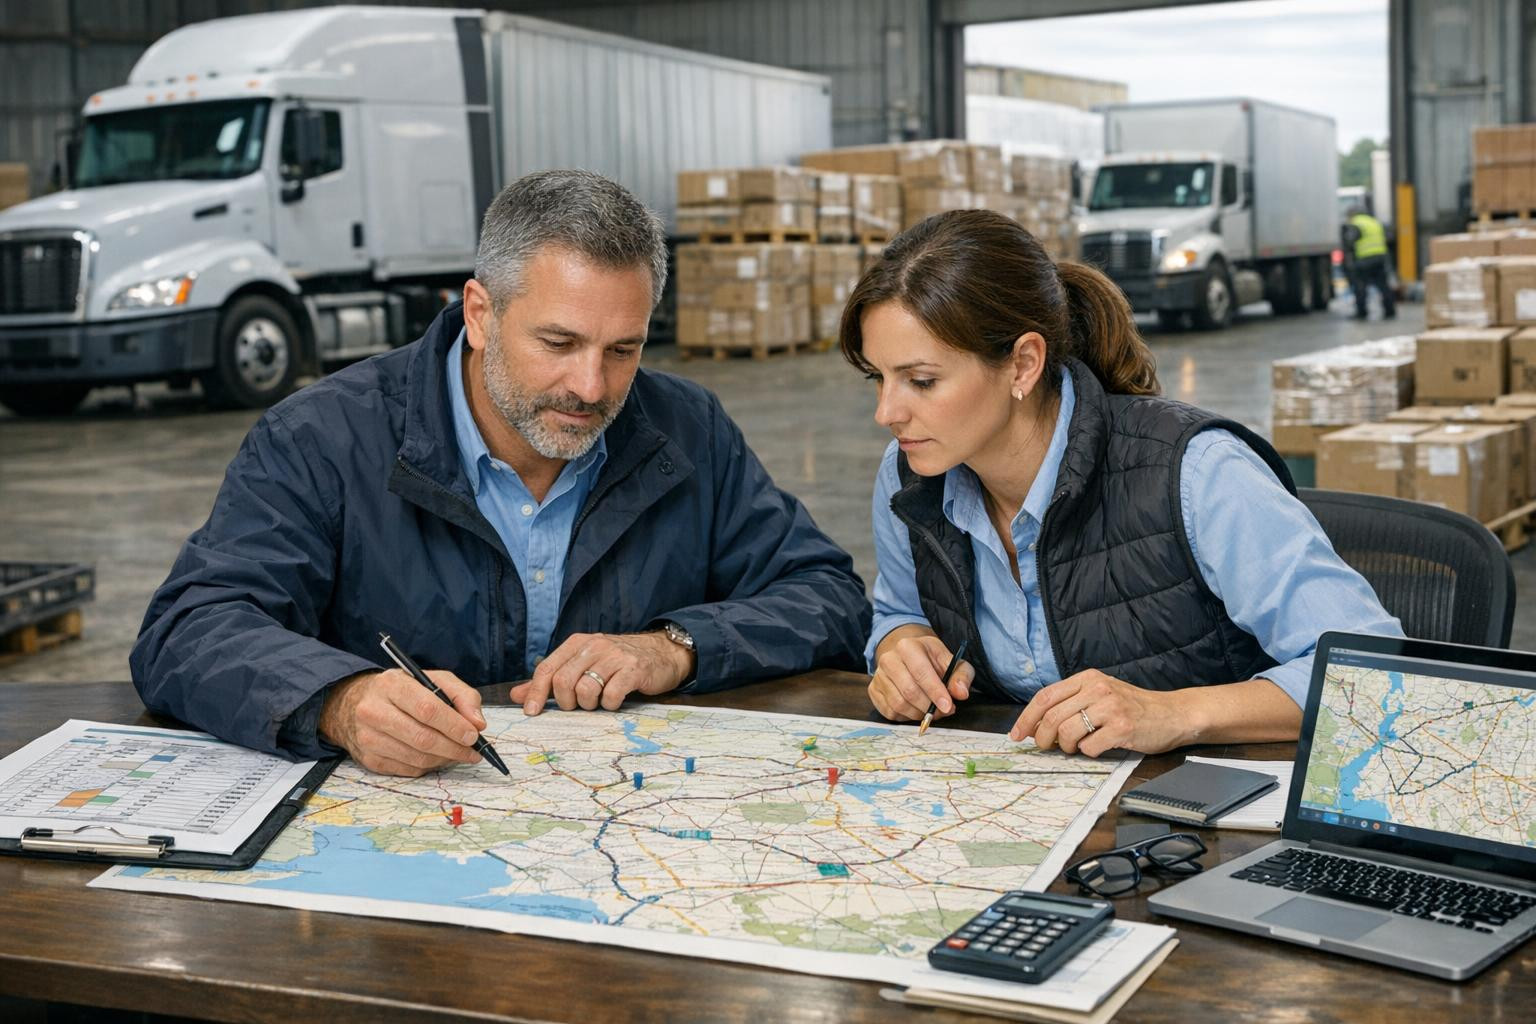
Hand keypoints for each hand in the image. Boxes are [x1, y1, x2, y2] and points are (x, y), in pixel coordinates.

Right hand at [317, 669, 486, 776]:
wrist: (355, 703)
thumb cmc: (403, 690)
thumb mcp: (433, 680)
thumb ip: (462, 696)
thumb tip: (477, 724)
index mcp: (391, 685)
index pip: (427, 709)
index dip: (454, 725)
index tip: (473, 735)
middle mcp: (374, 711)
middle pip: (422, 738)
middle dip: (454, 748)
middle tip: (473, 752)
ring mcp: (368, 738)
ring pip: (417, 758)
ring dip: (445, 759)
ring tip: (459, 753)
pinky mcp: (369, 759)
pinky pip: (408, 769)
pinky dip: (429, 766)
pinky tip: (437, 756)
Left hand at [509, 631, 693, 715]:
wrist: (661, 653)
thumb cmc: (618, 663)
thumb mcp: (583, 665)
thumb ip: (550, 680)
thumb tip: (517, 695)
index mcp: (577, 643)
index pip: (547, 668)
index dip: (536, 693)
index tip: (531, 712)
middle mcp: (594, 646)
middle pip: (563, 681)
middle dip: (567, 702)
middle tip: (577, 706)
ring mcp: (615, 656)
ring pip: (585, 690)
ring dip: (589, 705)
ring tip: (599, 701)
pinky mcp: (634, 669)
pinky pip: (611, 695)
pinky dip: (610, 705)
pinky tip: (615, 700)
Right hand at [868, 634, 974, 721]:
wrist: (908, 656)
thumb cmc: (932, 660)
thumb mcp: (951, 662)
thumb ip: (961, 676)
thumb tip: (960, 693)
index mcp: (908, 646)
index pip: (921, 672)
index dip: (936, 692)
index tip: (948, 706)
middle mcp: (889, 659)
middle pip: (909, 691)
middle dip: (929, 707)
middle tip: (943, 711)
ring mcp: (878, 675)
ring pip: (899, 704)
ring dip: (919, 713)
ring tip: (931, 711)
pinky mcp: (873, 690)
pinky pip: (890, 712)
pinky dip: (907, 716)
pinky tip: (916, 709)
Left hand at [1009, 669, 1190, 756]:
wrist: (1173, 714)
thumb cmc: (1133, 707)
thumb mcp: (1101, 694)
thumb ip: (1073, 703)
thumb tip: (1037, 725)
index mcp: (1087, 678)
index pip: (1045, 696)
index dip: (1027, 717)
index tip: (1016, 734)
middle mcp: (1098, 689)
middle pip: (1052, 716)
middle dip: (1041, 737)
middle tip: (1044, 747)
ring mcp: (1111, 707)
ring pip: (1067, 732)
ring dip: (1065, 746)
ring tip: (1075, 747)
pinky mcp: (1123, 728)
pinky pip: (1090, 746)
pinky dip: (1087, 752)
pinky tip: (1098, 747)